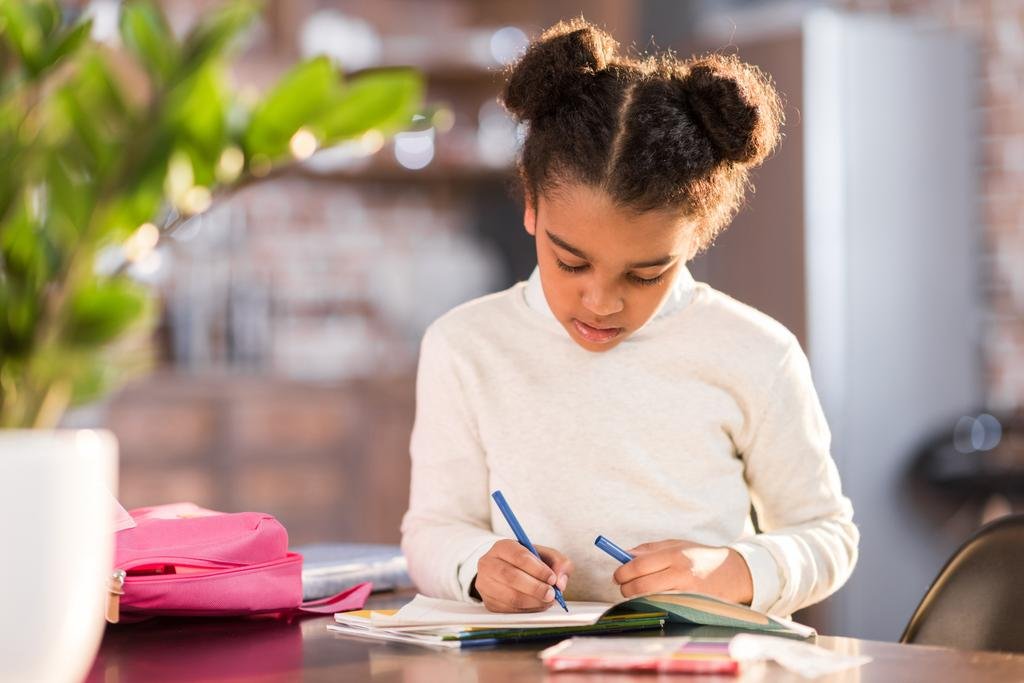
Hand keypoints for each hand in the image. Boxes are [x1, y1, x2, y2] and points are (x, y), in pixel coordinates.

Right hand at [472, 540, 572, 612]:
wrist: (506, 570)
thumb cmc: (526, 562)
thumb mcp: (544, 555)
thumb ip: (558, 562)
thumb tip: (560, 581)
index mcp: (502, 547)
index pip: (519, 556)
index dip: (538, 569)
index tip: (552, 578)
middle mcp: (489, 564)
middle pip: (511, 577)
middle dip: (536, 588)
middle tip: (551, 593)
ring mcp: (486, 584)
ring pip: (510, 597)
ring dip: (533, 601)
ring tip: (547, 600)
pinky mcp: (489, 602)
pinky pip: (509, 610)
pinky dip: (527, 610)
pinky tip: (536, 605)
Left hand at [612, 539, 753, 604]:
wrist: (735, 573)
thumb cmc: (700, 557)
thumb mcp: (677, 544)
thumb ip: (651, 549)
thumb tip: (625, 555)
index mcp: (675, 554)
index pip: (639, 565)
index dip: (623, 572)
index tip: (617, 575)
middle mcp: (680, 573)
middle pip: (641, 585)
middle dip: (626, 588)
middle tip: (623, 587)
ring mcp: (687, 593)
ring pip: (650, 599)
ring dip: (638, 598)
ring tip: (637, 592)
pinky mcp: (693, 607)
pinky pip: (665, 608)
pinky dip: (654, 605)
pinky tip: (653, 600)